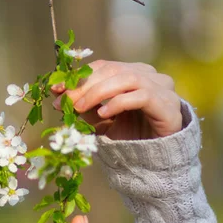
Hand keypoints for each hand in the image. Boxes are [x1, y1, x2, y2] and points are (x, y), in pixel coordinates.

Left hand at [52, 60, 181, 139]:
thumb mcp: (100, 120)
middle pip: (111, 70)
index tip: (56, 88)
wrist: (157, 156)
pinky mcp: (166, 102)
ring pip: (125, 78)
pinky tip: (102, 114)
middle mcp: (146, 73)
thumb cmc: (129, 135)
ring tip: (78, 108)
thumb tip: (57, 96)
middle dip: (83, 85)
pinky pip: (140, 96)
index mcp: (131, 72)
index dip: (78, 76)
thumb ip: (83, 106)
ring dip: (97, 93)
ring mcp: (160, 85)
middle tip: (64, 100)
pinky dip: (117, 103)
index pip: (101, 67)